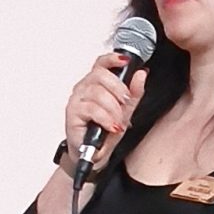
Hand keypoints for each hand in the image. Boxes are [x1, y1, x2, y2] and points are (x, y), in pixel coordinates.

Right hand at [62, 50, 148, 177]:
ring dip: (113, 108)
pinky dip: (105, 118)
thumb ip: (135, 93)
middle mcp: (84, 88)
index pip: (101, 63)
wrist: (95, 154)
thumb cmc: (105, 132)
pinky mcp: (72, 114)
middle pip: (100, 75)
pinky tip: (111, 126)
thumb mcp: (126, 111)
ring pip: (97, 92)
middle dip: (118, 88)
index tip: (126, 61)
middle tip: (126, 102)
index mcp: (96, 84)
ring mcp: (77, 100)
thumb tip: (141, 74)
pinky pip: (91, 109)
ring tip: (118, 121)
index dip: (112, 59)